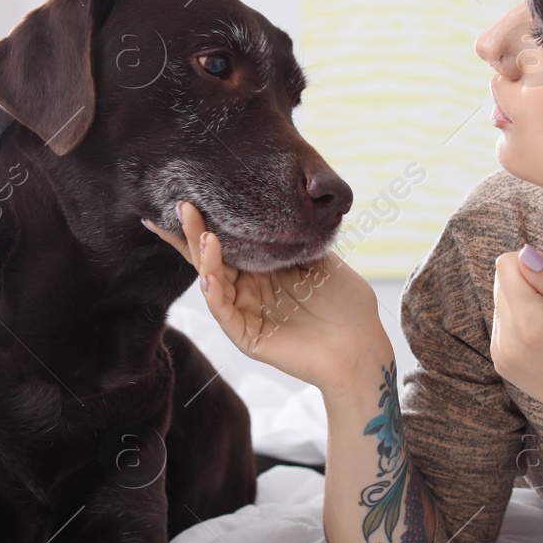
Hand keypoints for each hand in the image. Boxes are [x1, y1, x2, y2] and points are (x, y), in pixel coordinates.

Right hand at [143, 201, 389, 391]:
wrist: (361, 345)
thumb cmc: (347, 305)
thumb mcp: (322, 259)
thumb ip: (296, 238)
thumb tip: (278, 204)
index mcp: (264, 270)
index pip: (229, 243)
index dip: (208, 223)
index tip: (190, 197)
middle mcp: (249, 289)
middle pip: (211, 258)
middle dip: (194, 232)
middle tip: (181, 206)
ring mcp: (246, 312)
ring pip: (213, 282)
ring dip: (204, 258)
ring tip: (203, 234)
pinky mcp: (247, 336)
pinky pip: (224, 312)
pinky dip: (214, 294)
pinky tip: (210, 276)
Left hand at [490, 243, 542, 447]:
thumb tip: (525, 254)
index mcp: (529, 326)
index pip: (507, 264)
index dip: (538, 267)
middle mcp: (506, 342)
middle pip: (503, 282)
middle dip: (533, 286)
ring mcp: (502, 356)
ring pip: (503, 302)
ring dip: (529, 306)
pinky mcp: (504, 365)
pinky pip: (504, 325)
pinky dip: (525, 323)